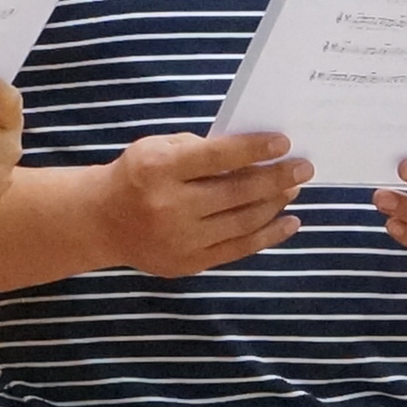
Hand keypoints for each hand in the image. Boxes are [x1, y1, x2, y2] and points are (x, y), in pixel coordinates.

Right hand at [95, 131, 309, 278]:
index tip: (284, 142)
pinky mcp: (188, 263)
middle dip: (276, 178)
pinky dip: (268, 236)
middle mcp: (169, 207)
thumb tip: (254, 155)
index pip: (217, 157)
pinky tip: (288, 222)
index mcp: (158, 169)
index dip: (254, 149)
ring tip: (294, 189)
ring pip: (242, 222)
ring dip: (274, 204)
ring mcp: (179, 240)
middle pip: (236, 193)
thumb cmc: (136, 175)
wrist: (101, 221)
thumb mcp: (157, 148)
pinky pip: (238, 250)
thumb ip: (199, 149)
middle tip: (304, 167)